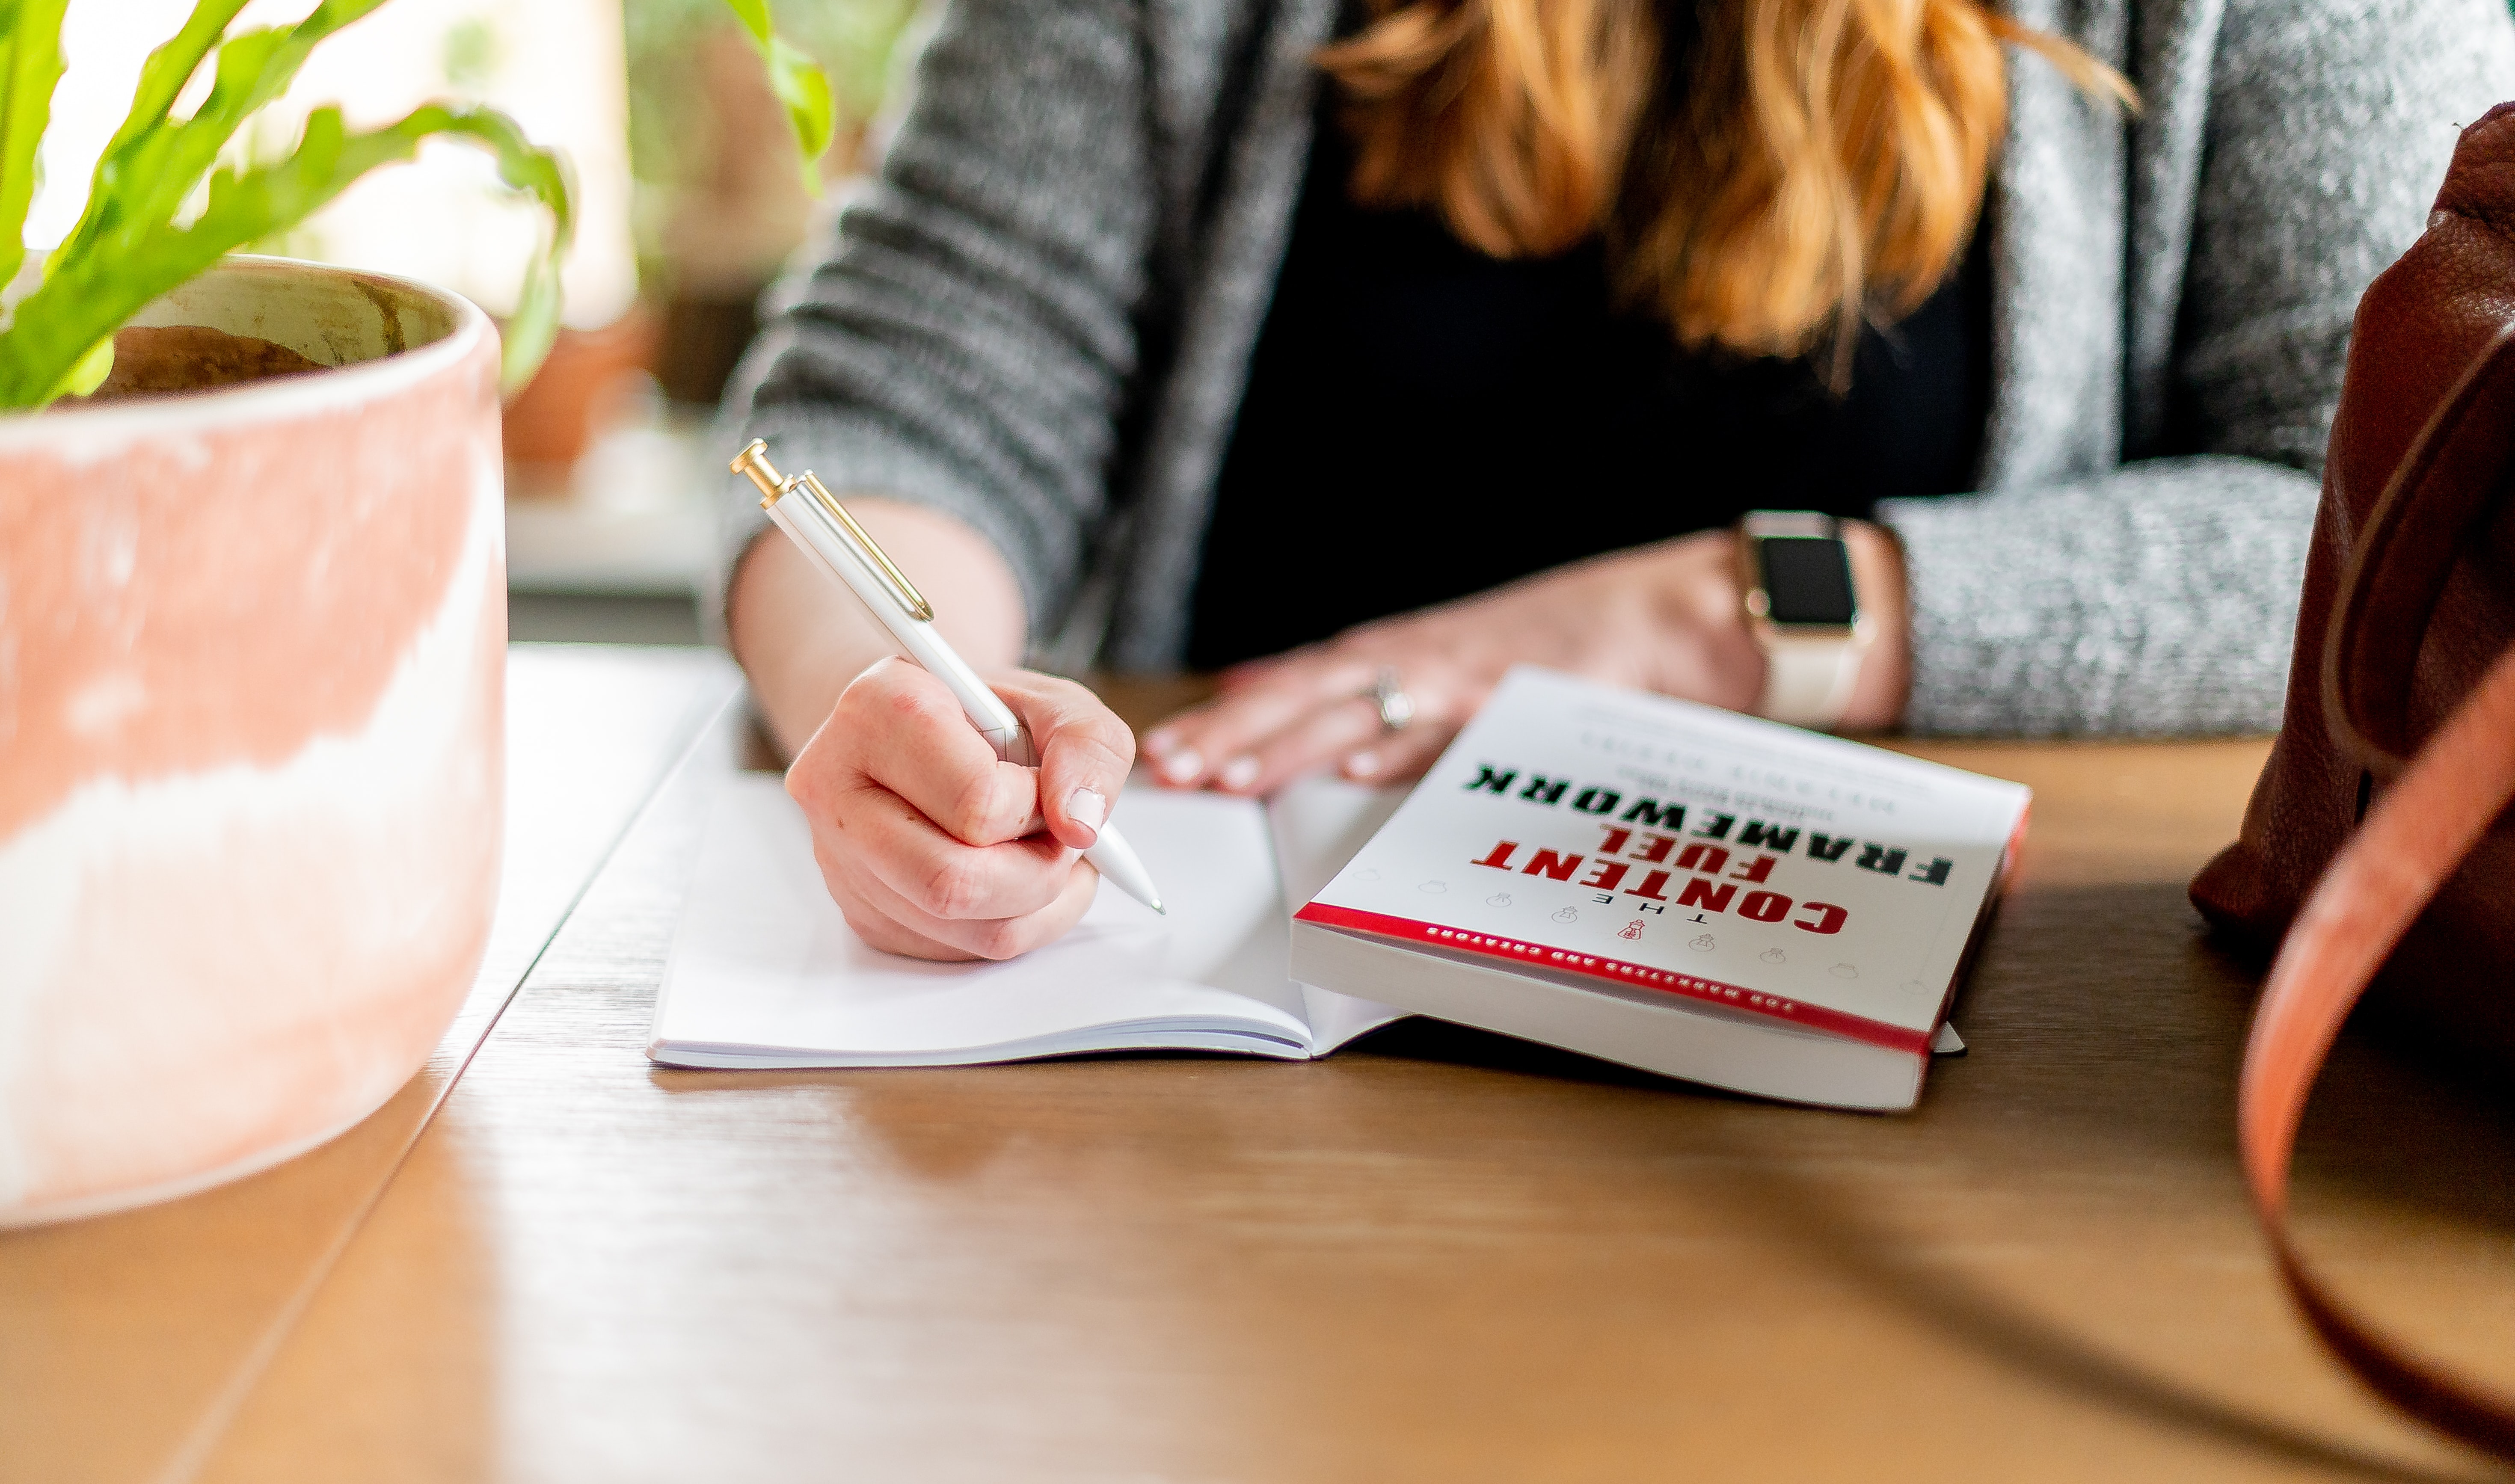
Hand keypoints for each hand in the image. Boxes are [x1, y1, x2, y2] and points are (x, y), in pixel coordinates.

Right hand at [785, 658, 1134, 959]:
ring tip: (1049, 855)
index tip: (1043, 784)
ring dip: (1037, 904)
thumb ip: (1087, 745)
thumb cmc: (990, 717)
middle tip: (1062, 839)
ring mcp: (839, 858)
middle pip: (953, 882)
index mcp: (874, 711)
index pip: (975, 799)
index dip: (1036, 804)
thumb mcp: (1055, 705)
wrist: (930, 737)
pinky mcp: (862, 912)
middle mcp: (835, 786)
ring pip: (959, 926)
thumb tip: (1081, 824)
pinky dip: (1015, 924)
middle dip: (1039, 871)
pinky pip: (956, 949)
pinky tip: (1018, 880)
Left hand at [1141, 524, 1908, 795]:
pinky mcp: (1524, 696)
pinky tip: (1353, 764)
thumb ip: (1414, 708)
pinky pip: (1455, 724)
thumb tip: (1338, 744)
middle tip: (1168, 766)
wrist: (1691, 612)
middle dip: (1235, 733)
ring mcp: (1474, 675)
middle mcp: (1432, 656)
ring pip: (1362, 708)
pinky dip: (1402, 742)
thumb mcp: (1485, 672)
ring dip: (1288, 741)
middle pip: (1312, 695)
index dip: (1240, 716)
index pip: (1309, 683)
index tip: (1177, 747)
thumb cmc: (1591, 651)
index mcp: (1419, 652)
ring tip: (1222, 773)